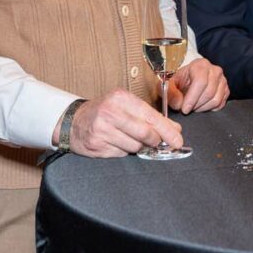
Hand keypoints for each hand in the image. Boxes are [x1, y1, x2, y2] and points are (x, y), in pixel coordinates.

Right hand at [61, 89, 182, 157]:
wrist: (73, 122)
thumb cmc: (105, 112)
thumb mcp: (126, 107)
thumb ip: (150, 116)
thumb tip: (175, 129)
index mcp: (121, 98)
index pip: (151, 116)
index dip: (167, 130)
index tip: (179, 139)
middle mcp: (110, 112)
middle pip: (144, 133)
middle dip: (155, 141)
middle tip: (157, 143)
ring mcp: (102, 129)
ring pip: (134, 146)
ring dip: (138, 147)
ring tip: (129, 139)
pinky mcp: (96, 145)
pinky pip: (121, 154)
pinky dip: (124, 151)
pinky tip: (117, 143)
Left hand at [167, 57, 229, 112]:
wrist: (189, 79)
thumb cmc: (180, 81)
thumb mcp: (170, 84)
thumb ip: (171, 93)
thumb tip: (179, 104)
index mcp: (200, 65)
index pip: (200, 81)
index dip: (192, 98)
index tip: (184, 109)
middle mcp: (214, 70)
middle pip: (209, 92)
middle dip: (196, 105)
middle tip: (187, 109)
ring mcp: (222, 80)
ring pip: (216, 100)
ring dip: (202, 108)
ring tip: (193, 107)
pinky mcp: (226, 89)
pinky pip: (221, 104)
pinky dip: (210, 109)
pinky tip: (201, 105)